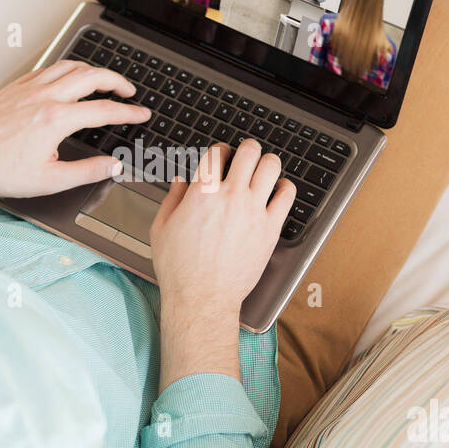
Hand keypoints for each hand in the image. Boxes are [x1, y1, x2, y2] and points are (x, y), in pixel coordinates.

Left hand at [0, 61, 150, 204]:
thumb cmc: (0, 170)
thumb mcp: (50, 180)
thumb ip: (87, 171)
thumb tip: (113, 166)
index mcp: (57, 119)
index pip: (105, 110)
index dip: (129, 112)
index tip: (141, 113)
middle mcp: (45, 96)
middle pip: (93, 76)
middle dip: (117, 81)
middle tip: (129, 91)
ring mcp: (29, 87)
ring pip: (70, 66)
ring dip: (93, 71)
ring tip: (104, 82)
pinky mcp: (16, 86)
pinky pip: (49, 69)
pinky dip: (66, 70)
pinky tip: (69, 80)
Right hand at [150, 140, 294, 314]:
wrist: (202, 298)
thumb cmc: (179, 269)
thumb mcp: (161, 228)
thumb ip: (172, 198)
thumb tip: (180, 180)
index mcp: (201, 192)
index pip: (217, 152)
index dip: (219, 150)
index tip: (221, 155)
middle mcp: (230, 196)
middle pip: (249, 151)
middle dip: (247, 149)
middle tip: (246, 156)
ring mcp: (253, 210)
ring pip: (271, 166)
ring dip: (267, 163)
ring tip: (263, 170)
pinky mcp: (270, 228)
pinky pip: (287, 195)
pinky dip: (284, 187)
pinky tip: (278, 191)